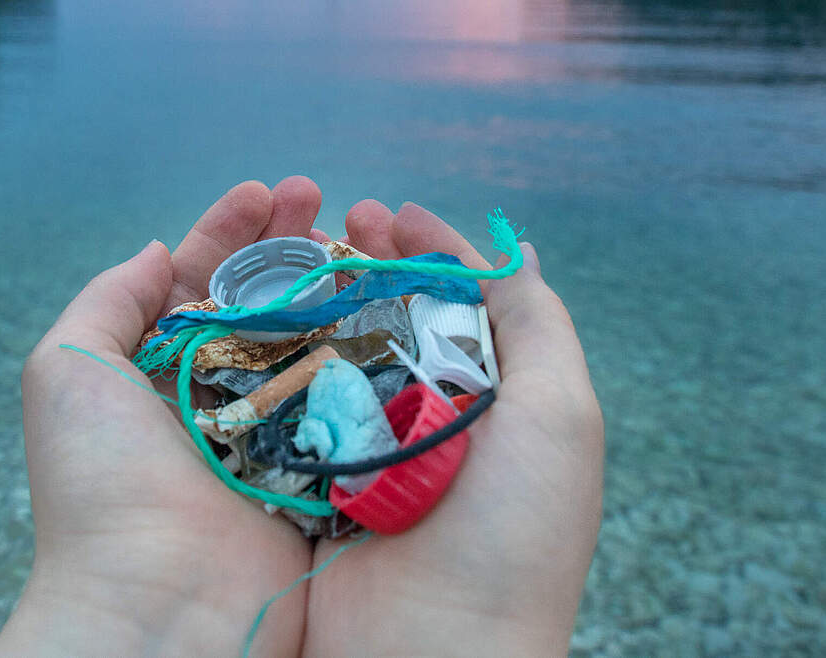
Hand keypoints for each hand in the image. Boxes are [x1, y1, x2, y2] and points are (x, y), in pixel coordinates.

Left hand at [0, 178, 327, 656]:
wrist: (155, 602)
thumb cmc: (99, 483)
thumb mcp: (67, 370)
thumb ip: (108, 301)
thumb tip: (159, 254)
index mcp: (157, 371)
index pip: (198, 282)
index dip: (230, 231)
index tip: (265, 190)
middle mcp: (217, 394)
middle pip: (263, 299)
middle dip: (289, 242)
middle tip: (322, 195)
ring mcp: (272, 428)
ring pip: (311, 337)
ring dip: (335, 281)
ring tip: (360, 232)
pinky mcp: (318, 464)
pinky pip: (349, 394)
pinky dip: (368, 346)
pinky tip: (387, 299)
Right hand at [302, 201, 603, 655]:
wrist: (434, 653)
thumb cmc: (513, 532)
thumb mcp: (558, 417)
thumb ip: (538, 328)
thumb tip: (521, 253)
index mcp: (495, 401)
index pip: (462, 303)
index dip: (431, 249)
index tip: (393, 212)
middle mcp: (434, 419)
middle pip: (398, 316)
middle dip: (371, 260)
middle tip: (340, 218)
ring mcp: (372, 448)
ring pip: (345, 350)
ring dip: (323, 298)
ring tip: (300, 252)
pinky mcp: (318, 478)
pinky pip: (299, 403)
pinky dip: (284, 357)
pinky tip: (267, 318)